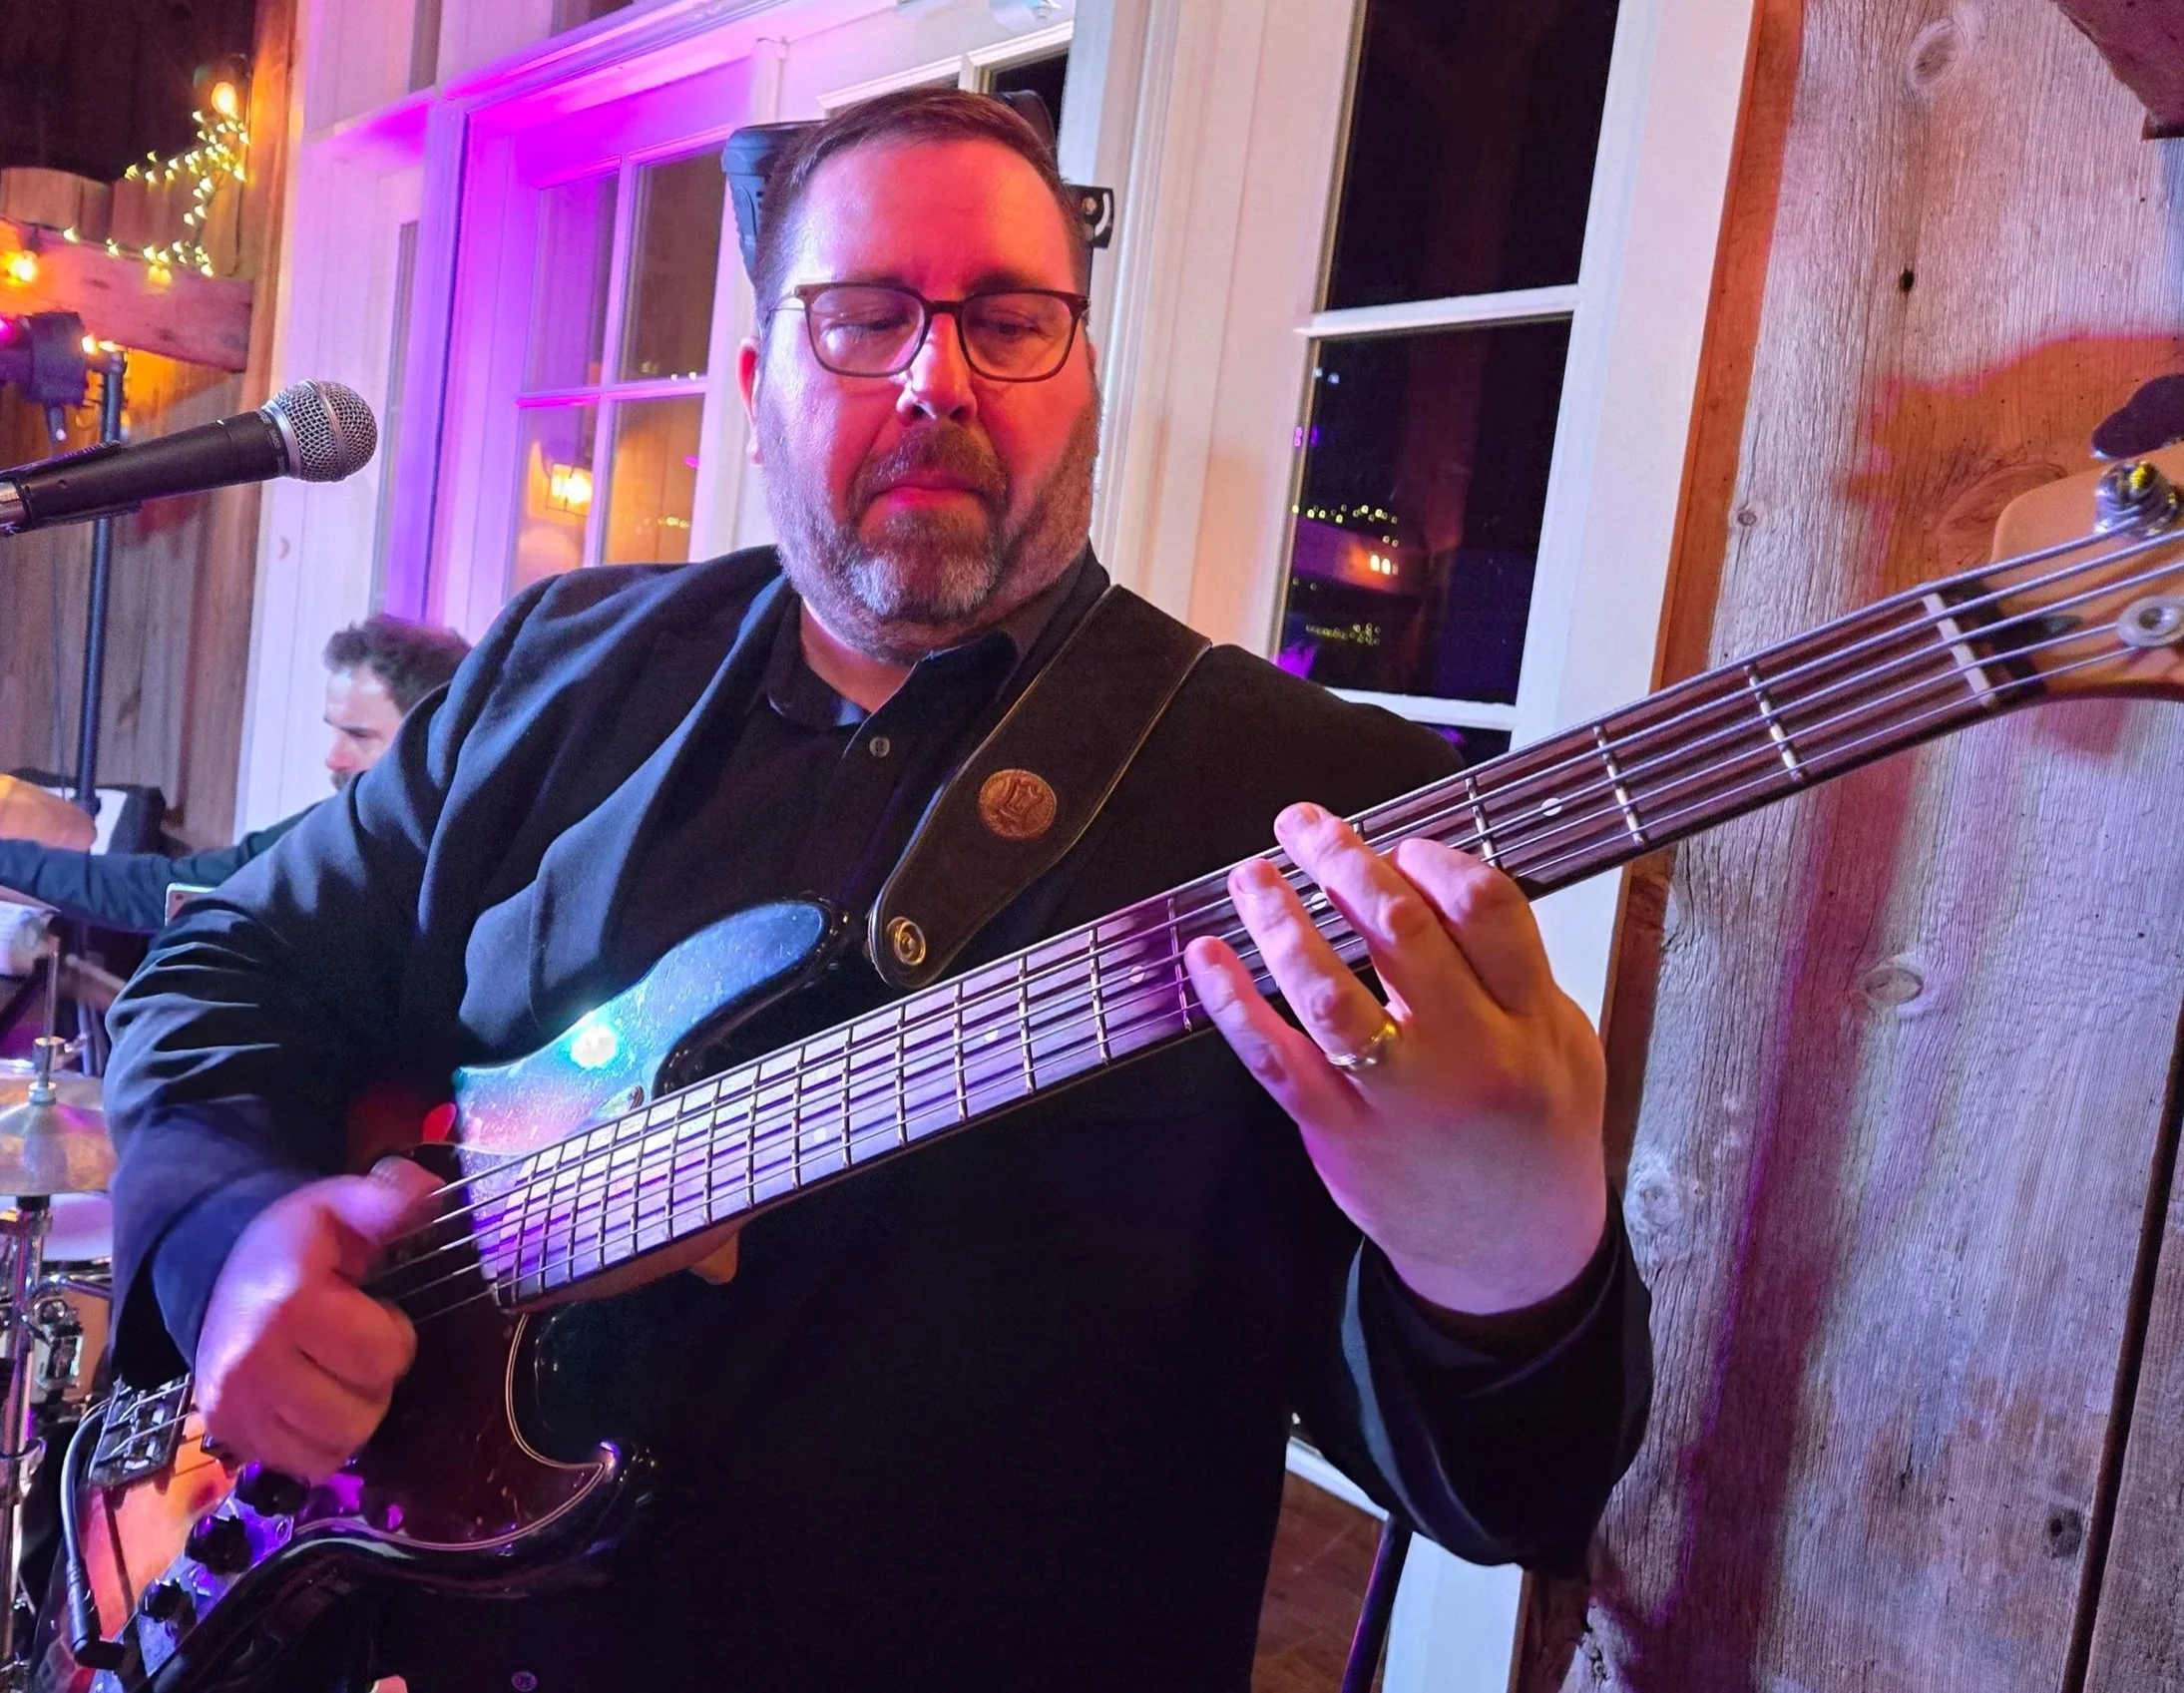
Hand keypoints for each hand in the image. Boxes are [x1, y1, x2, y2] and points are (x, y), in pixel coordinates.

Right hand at [193, 1159, 439, 1478]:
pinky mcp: (227, 1435)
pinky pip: (305, 1466)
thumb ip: (386, 1200)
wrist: (220, 1274)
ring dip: (351, 1417)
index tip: (370, 1312)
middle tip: (350, 1348)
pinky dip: (321, 1442)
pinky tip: (311, 1401)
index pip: (383, 1357)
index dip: (393, 1335)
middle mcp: (252, 1361)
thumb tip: (426, 1190)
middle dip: (373, 1382)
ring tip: (332, 1375)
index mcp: (289, 1302)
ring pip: (336, 1448)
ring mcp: (234, 1405)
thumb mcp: (339, 1209)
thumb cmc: (295, 1246)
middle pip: (362, 1412)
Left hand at [1184, 804, 1606, 1314]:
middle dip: (1344, 863)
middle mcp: (1467, 1055)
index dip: (1433, 858)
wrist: (1511, 1255)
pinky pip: (1277, 1061)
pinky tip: (1207, 958)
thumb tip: (1435, 876)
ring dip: (1281, 922)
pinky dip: (1234, 1005)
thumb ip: (1514, 964)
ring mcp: (1399, 1099)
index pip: (1486, 908)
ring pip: (1329, 993)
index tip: (1398, 844)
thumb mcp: (1564, 1039)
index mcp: (1530, 1021)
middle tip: (1306, 827)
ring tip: (1251, 874)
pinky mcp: (1341, 1135)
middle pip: (1402, 934)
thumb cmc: (1533, 1134)